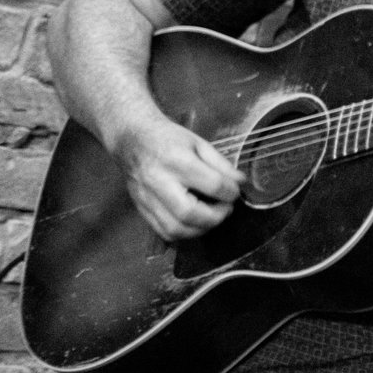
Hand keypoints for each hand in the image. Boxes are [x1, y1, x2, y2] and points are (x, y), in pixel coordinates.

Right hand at [114, 114, 242, 241]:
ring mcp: (147, 198)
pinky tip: (194, 223)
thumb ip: (221, 164)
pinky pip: (163, 232)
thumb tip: (240, 182)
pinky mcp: (141, 209)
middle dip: (216, 216)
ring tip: (212, 217)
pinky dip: (184, 233)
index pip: (212, 185)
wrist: (132, 140)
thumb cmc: (168, 138)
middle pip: (189, 213)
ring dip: (201, 229)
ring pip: (175, 229)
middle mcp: (159, 182)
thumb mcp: (199, 143)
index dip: (231, 191)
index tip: (236, 190)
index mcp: (176, 161)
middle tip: (226, 208)